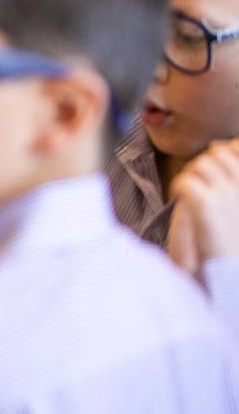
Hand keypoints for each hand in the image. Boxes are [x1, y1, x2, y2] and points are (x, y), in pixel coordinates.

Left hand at [168, 138, 238, 274]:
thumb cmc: (232, 236)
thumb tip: (223, 144)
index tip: (219, 161)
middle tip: (199, 184)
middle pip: (217, 153)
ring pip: (200, 164)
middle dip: (204, 164)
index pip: (238, 148)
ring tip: (189, 193)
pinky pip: (187, 181)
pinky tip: (180, 199)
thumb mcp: (236, 199)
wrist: (231, 269)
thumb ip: (232, 174)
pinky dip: (179, 187)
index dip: (227, 151)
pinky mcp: (207, 203)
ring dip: (191, 175)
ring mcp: (227, 193)